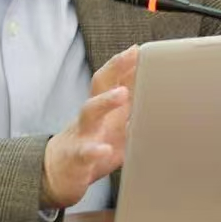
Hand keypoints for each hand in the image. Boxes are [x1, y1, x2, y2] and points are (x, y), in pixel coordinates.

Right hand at [41, 45, 138, 208]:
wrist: (59, 173)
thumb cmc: (93, 145)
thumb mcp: (115, 126)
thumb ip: (133, 111)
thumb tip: (162, 98)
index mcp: (104, 108)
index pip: (113, 78)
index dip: (125, 62)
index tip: (140, 48)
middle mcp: (92, 116)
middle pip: (99, 84)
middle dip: (115, 67)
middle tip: (132, 54)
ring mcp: (82, 133)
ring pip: (90, 111)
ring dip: (106, 100)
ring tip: (122, 93)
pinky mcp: (77, 157)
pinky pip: (85, 151)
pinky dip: (95, 150)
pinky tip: (104, 149)